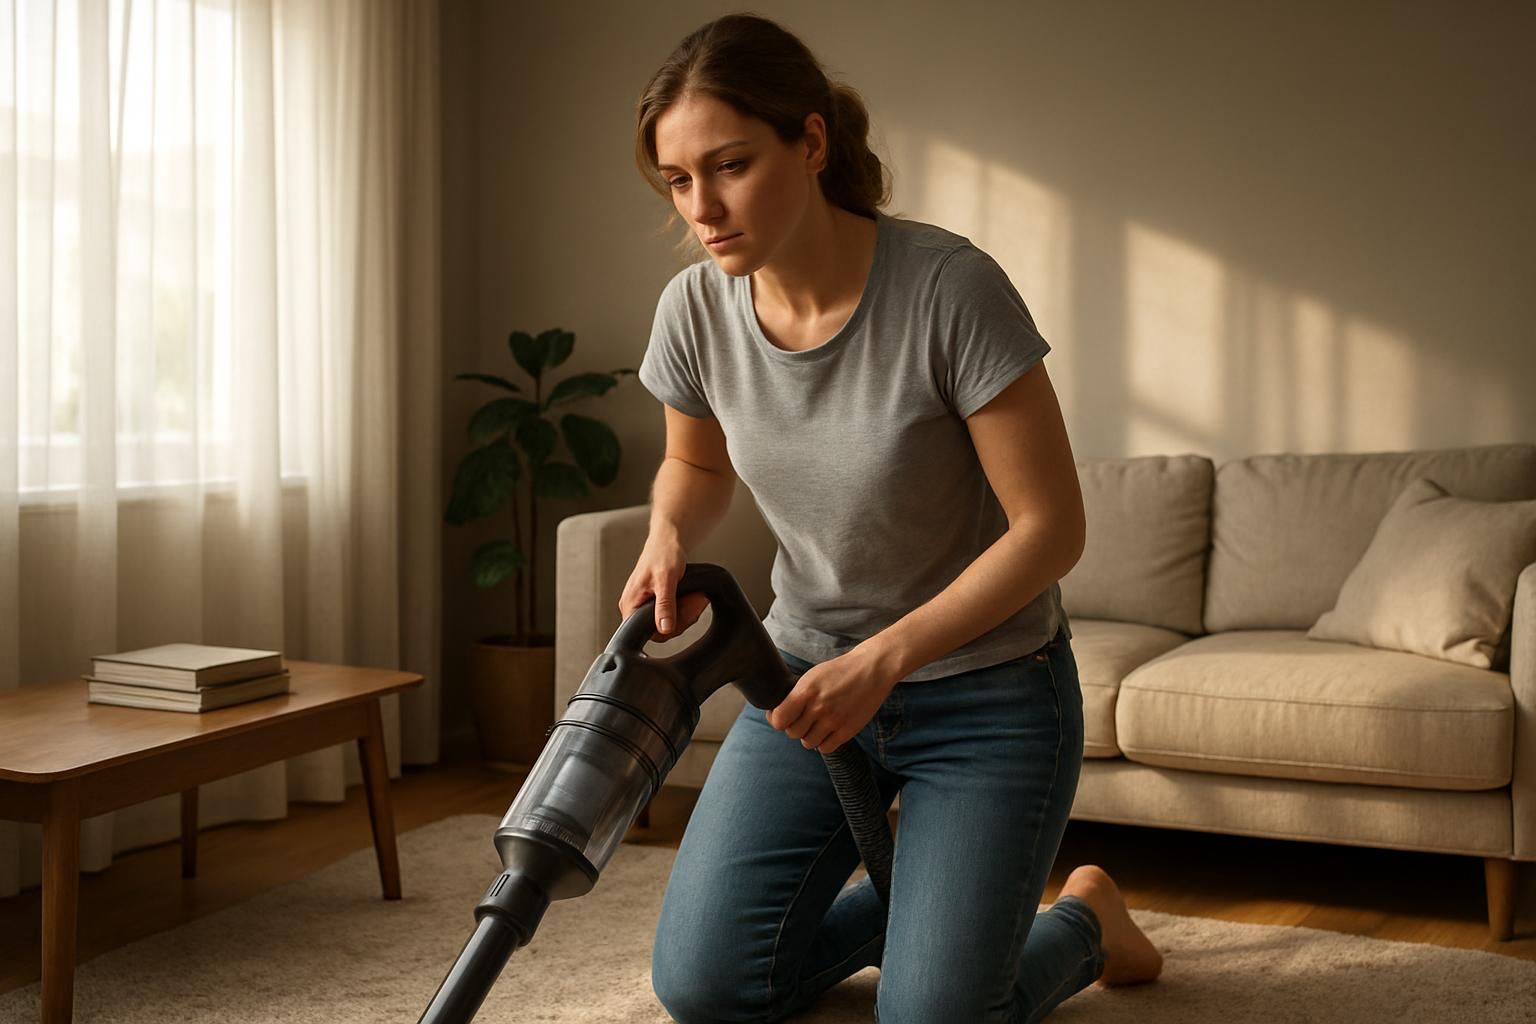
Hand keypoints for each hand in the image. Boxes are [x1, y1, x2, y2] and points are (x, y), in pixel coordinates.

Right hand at [618, 536, 709, 642]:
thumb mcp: (666, 580)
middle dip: (681, 617)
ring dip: (685, 611)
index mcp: (630, 603)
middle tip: (694, 601)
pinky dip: (683, 607)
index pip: (646, 632)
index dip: (668, 629)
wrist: (667, 540)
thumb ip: (665, 606)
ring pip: (667, 622)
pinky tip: (690, 597)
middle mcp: (633, 606)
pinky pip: (670, 613)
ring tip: (694, 596)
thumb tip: (664, 628)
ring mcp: (643, 604)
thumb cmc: (662, 554)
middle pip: (659, 629)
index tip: (684, 615)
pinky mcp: (654, 602)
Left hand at [766, 644, 900, 753]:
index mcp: (806, 691)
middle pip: (793, 733)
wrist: (872, 669)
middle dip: (794, 727)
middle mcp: (818, 708)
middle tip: (801, 719)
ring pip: (808, 743)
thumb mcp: (813, 675)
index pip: (779, 719)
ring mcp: (834, 721)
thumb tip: (780, 712)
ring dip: (808, 736)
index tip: (780, 716)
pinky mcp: (848, 731)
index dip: (776, 720)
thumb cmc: (841, 670)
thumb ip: (797, 694)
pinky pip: (825, 748)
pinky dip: (823, 743)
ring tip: (815, 725)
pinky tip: (827, 731)